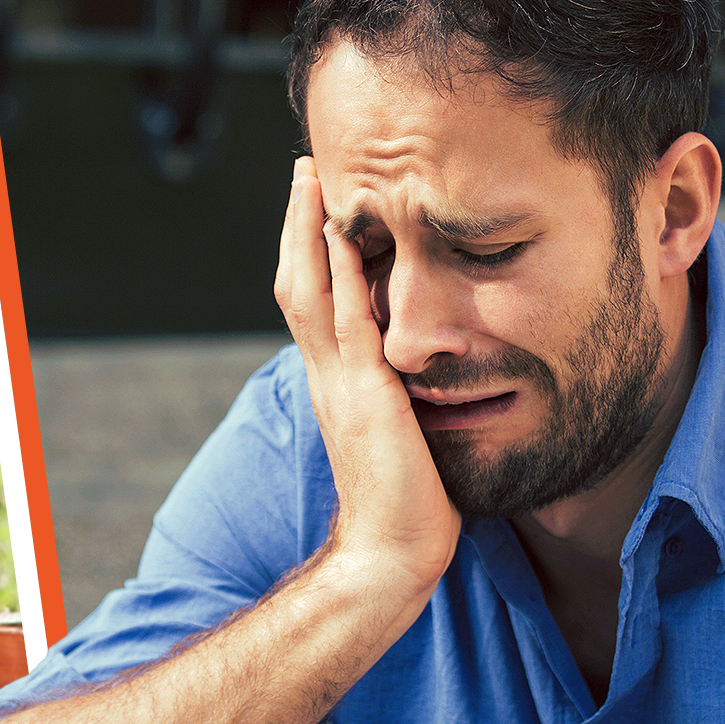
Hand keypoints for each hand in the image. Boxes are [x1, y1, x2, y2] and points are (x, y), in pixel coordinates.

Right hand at [273, 156, 461, 603]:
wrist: (389, 555)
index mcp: (335, 384)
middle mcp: (327, 376)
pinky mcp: (366, 395)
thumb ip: (403, 400)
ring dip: (309, 230)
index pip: (313, 303)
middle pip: (297, 282)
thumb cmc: (407, 509)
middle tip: (304, 168)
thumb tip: (427, 374)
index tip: (316, 204)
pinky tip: (344, 232)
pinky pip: (350, 320)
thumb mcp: (403, 436)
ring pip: (311, 290)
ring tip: (314, 177)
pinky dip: (343, 273)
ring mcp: (340, 383)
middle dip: (298, 224)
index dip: (309, 251)